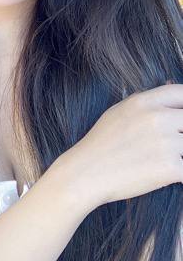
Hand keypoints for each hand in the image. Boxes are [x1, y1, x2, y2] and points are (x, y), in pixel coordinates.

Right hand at [56, 83, 182, 210]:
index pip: (180, 92)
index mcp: (143, 102)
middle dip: (182, 132)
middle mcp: (156, 118)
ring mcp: (165, 143)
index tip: (181, 116)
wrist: (87, 172)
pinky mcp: (170, 168)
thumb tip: (171, 87)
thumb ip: (146, 102)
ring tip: (167, 158)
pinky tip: (170, 174)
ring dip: (180, 153)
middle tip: (173, 143)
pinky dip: (181, 172)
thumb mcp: (119, 111)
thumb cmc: (101, 143)